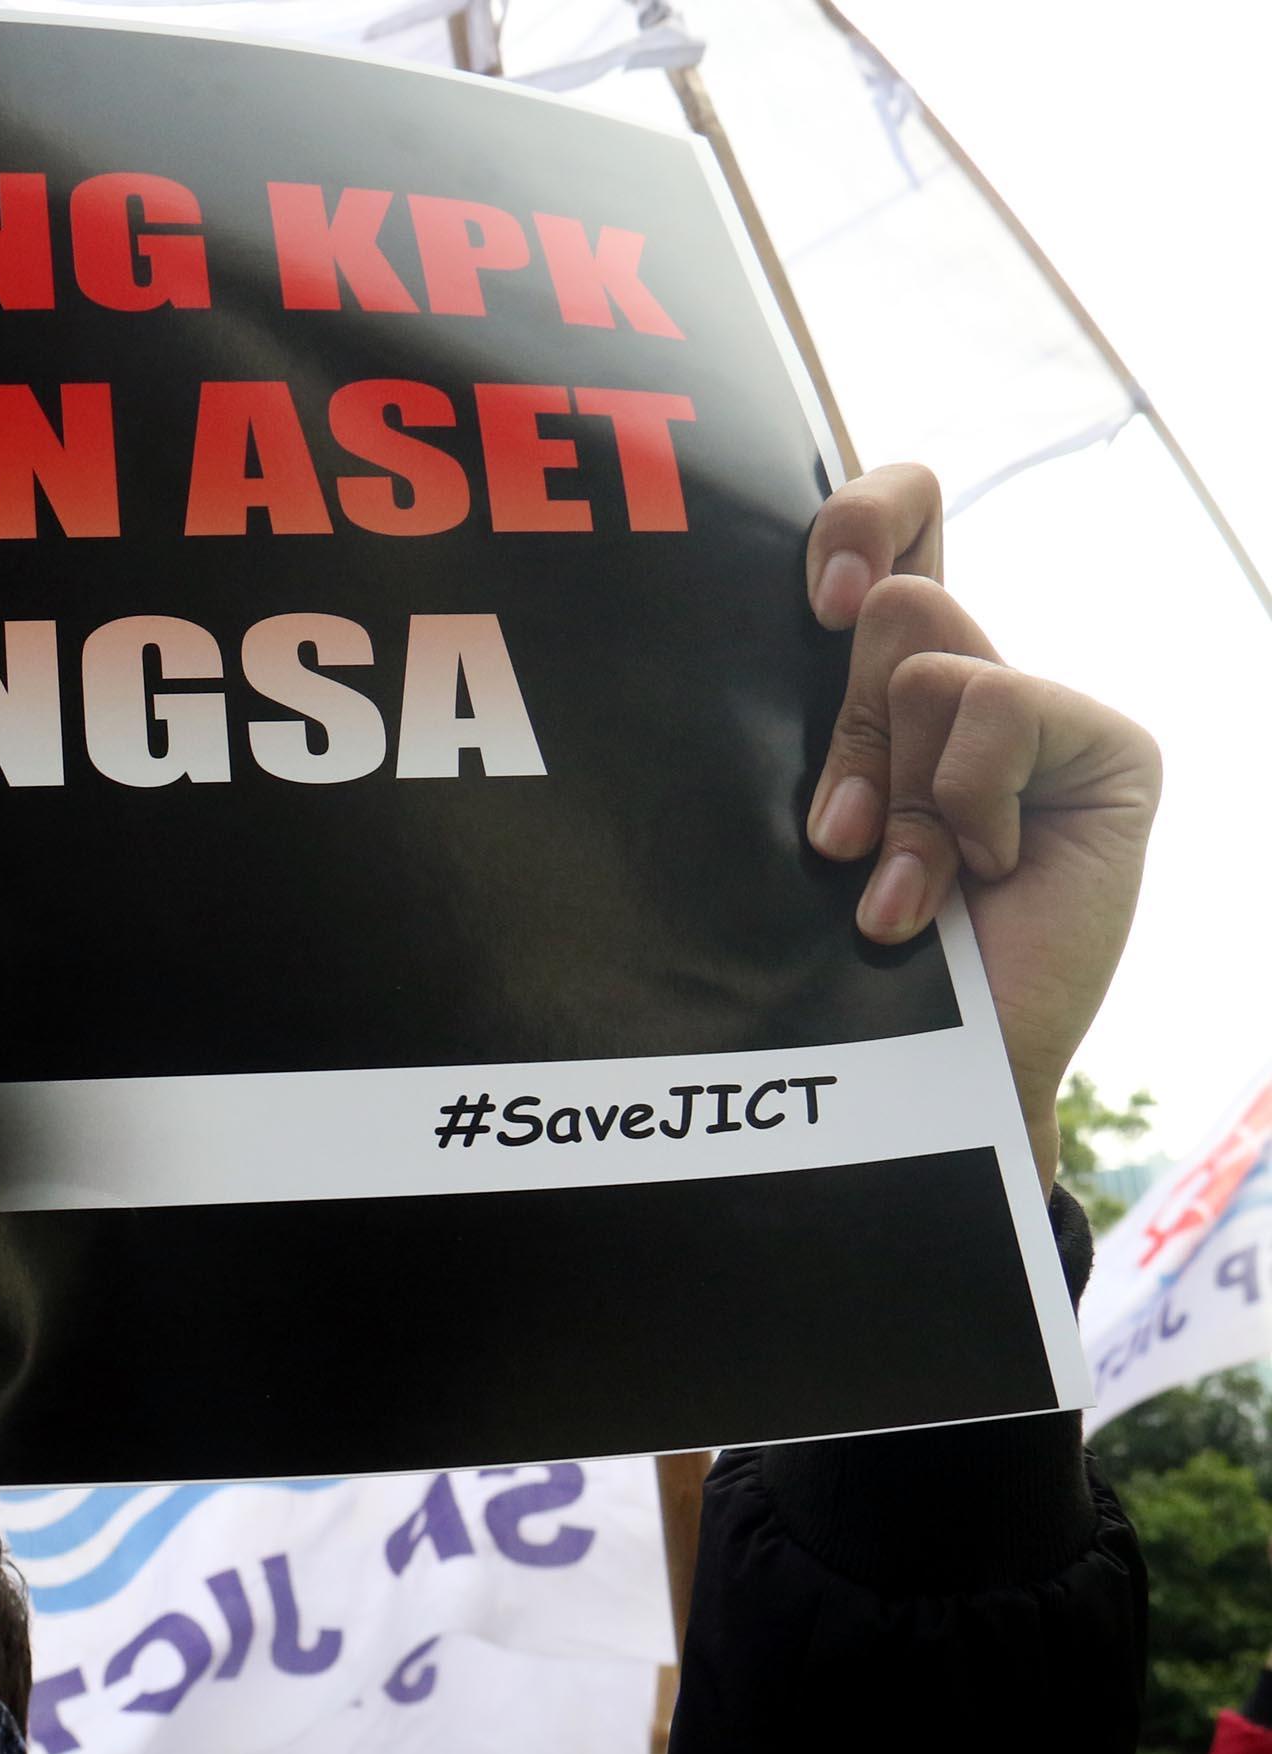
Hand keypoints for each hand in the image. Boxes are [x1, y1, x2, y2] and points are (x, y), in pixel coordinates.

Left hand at [801, 463, 1158, 1191]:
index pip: (900, 519)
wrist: (927, 1066)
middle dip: (847, 731)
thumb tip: (841, 607)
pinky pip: (993, 706)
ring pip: (924, 659)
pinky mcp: (1108, 747)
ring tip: (903, 886)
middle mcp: (971, 682)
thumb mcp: (812, 815)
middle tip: (844, 836)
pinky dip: (962, 803)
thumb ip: (824, 719)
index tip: (817, 603)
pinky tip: (980, 874)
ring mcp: (1044, 714)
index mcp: (888, 679)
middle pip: (894, 595)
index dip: (860, 519)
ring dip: (894, 790)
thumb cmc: (843, 951)